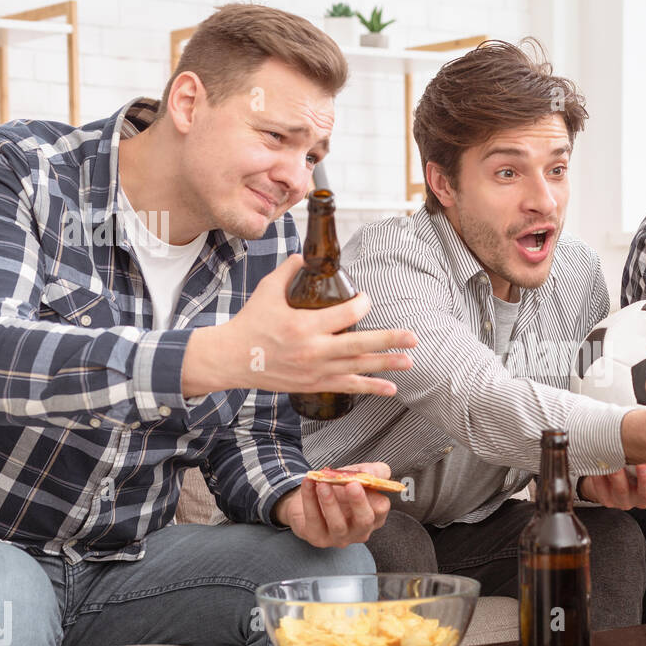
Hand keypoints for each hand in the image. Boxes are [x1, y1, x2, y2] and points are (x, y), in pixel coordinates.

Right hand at [183, 254, 418, 397]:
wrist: (232, 359)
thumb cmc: (250, 323)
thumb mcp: (267, 291)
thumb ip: (289, 271)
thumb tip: (307, 256)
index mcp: (304, 325)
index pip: (345, 315)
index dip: (362, 304)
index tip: (366, 299)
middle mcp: (313, 351)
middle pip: (359, 346)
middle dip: (389, 340)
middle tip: (413, 338)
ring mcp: (316, 370)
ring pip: (358, 369)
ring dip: (386, 365)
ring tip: (410, 361)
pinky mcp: (315, 384)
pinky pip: (348, 387)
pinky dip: (371, 388)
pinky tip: (391, 388)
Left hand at [274, 462, 393, 547]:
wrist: (310, 499)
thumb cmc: (340, 489)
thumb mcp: (359, 475)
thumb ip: (374, 471)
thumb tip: (377, 472)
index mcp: (374, 516)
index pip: (381, 507)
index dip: (374, 493)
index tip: (364, 478)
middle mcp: (360, 531)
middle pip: (364, 520)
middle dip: (358, 502)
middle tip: (352, 484)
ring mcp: (339, 537)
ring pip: (338, 524)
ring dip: (330, 502)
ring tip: (323, 484)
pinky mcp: (318, 538)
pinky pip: (314, 519)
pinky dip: (310, 499)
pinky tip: (308, 483)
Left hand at [580, 464, 645, 508]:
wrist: (613, 477)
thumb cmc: (636, 461)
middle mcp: (643, 497)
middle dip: (645, 480)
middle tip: (643, 465)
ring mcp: (625, 500)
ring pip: (622, 492)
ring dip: (618, 478)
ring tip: (615, 466)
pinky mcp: (608, 500)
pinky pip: (603, 491)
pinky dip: (600, 478)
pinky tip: (599, 468)